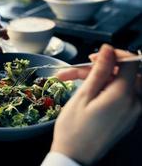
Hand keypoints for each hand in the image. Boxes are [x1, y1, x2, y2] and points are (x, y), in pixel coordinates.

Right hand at [51, 44, 140, 164]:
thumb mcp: (83, 95)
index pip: (130, 62)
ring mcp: (131, 111)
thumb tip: (108, 50)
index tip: (95, 56)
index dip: (113, 54)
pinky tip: (85, 91)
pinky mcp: (126, 117)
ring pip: (118, 83)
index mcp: (123, 96)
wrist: (74, 156)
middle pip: (122, 73)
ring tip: (72, 81)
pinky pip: (119, 95)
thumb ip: (99, 71)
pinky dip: (103, 89)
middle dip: (100, 68)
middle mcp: (134, 103)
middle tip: (77, 71)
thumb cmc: (74, 129)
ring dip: (97, 78)